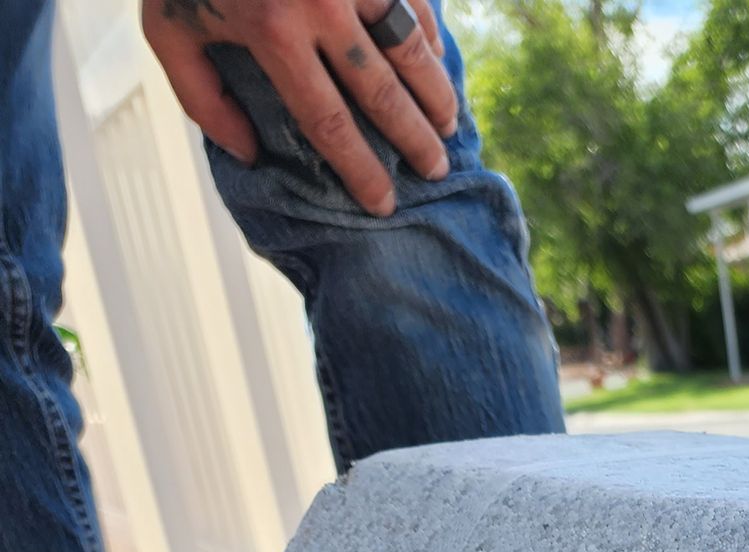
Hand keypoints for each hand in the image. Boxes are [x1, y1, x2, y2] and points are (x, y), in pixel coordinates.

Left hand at [142, 0, 458, 216]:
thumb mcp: (166, 26)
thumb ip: (200, 96)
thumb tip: (250, 155)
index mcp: (272, 30)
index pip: (329, 122)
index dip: (360, 170)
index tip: (382, 201)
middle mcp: (319, 2)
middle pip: (382, 93)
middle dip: (414, 140)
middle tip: (434, 172)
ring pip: (410, 47)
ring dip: (435, 94)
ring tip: (448, 127)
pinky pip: (414, 3)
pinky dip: (430, 39)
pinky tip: (436, 66)